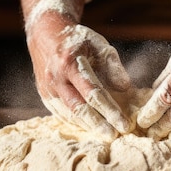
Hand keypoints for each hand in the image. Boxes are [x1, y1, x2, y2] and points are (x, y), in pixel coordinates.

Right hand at [30, 23, 134, 140]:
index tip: (124, 124)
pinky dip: (77, 122)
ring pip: (69, 114)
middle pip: (79, 108)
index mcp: (70, 63)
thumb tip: (126, 87)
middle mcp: (56, 79)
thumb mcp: (98, 44)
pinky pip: (61, 113)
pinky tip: (91, 127)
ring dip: (88, 126)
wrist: (45, 33)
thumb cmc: (77, 39)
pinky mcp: (44, 95)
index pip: (93, 93)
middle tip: (115, 137)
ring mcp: (47, 89)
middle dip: (98, 125)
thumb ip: (113, 65)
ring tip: (106, 134)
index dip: (110, 111)